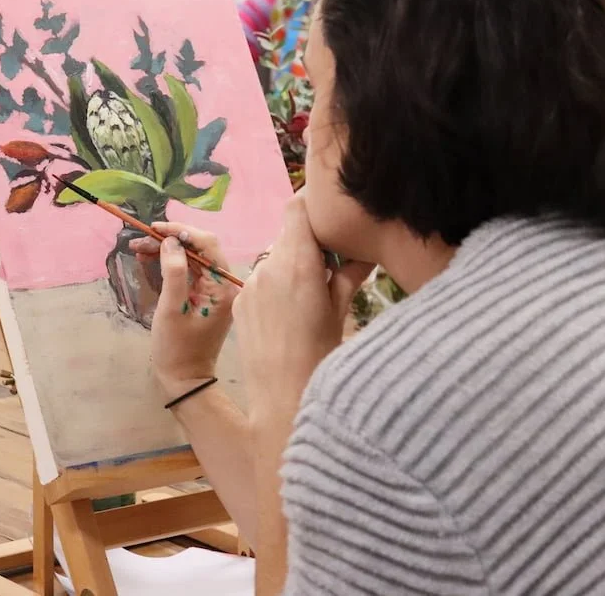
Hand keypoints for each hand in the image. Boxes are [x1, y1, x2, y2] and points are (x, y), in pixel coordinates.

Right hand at [130, 222, 238, 401]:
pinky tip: (149, 259)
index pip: (208, 245)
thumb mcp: (171, 310)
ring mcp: (216, 291)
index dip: (182, 232)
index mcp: (224, 288)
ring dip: (167, 251)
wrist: (185, 380)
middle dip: (170, 240)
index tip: (156, 228)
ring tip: (138, 247)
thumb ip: (173, 273)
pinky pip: (190, 271)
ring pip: (192, 258)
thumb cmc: (177, 349)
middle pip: (200, 249)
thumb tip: (170, 242)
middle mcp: (225, 285)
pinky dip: (170, 264)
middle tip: (141, 239)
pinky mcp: (206, 296)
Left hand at [233, 192, 372, 423]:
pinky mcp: (238, 303)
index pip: (297, 208)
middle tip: (333, 264)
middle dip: (309, 242)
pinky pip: (260, 281)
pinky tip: (289, 314)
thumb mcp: (341, 313)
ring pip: (274, 258)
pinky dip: (276, 285)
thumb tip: (365, 250)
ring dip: (293, 265)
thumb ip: (350, 274)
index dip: (313, 204)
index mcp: (298, 264)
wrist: (281, 400)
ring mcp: (249, 285)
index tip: (330, 214)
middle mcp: (268, 267)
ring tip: (312, 296)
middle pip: (288, 234)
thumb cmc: (320, 357)